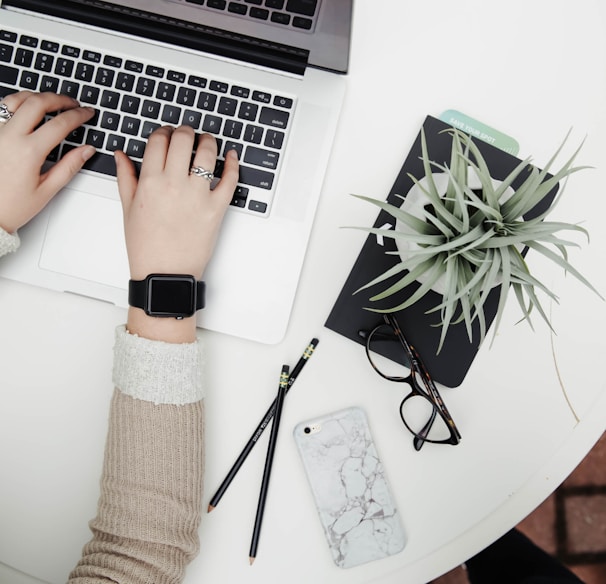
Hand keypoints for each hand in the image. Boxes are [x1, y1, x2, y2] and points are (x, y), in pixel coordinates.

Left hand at [0, 91, 94, 233]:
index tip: (87, 113)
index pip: (60, 124)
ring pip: (15, 99)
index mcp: (28, 152)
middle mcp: (9, 137)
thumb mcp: (47, 190)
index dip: (78, 116)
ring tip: (50, 101)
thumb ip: (69, 166)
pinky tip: (26, 110)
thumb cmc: (11, 206)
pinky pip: (1, 109)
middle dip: (59, 99)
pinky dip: (16, 104)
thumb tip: (86, 151)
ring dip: (36, 96)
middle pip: (37, 103)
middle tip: (72, 103)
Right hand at [115, 125, 238, 341]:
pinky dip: (233, 164)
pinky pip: (230, 180)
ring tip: (207, 141)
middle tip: (188, 133)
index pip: (158, 141)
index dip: (164, 132)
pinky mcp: (217, 208)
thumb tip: (121, 155)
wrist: (165, 273)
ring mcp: (198, 196)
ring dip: (208, 141)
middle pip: (183, 140)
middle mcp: (174, 184)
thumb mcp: (128, 210)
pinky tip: (231, 156)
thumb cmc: (146, 246)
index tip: (167, 134)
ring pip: (207, 153)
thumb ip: (126, 177)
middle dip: (186, 131)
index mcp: (150, 182)